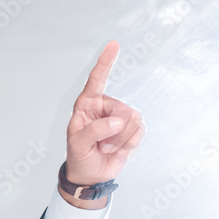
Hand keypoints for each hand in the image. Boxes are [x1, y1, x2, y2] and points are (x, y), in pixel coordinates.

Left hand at [65, 41, 144, 187]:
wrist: (91, 174)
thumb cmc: (79, 155)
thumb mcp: (78, 144)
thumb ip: (95, 130)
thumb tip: (117, 121)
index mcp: (86, 105)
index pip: (96, 80)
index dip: (105, 62)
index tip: (113, 44)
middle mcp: (104, 107)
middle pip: (123, 109)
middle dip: (115, 132)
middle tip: (100, 144)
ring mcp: (119, 117)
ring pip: (134, 121)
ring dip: (120, 140)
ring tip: (106, 146)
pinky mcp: (131, 129)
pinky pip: (140, 131)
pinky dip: (129, 144)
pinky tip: (117, 148)